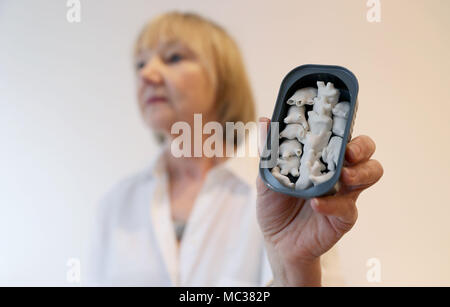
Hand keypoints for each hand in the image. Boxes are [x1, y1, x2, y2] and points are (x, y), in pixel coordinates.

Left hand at [256, 117, 383, 285]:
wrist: (276, 241)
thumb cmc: (275, 204)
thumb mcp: (267, 176)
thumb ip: (268, 150)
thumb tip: (265, 120)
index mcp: (322, 157)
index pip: (341, 134)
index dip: (345, 123)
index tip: (336, 117)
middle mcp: (338, 171)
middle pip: (366, 150)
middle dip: (362, 146)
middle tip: (348, 151)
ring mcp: (344, 193)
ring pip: (371, 173)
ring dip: (360, 171)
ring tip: (342, 175)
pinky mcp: (344, 216)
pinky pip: (347, 207)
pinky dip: (332, 204)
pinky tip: (316, 204)